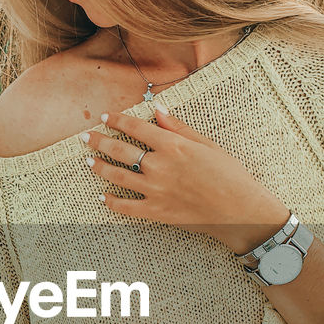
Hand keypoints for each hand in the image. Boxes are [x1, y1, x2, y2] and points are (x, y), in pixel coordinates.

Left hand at [85, 104, 289, 253]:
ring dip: (98, 167)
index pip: (135, 128)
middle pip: (119, 150)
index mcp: (172, 146)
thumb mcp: (207, 145)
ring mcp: (155, 190)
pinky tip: (102, 197)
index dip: (117, 121)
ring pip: (117, 176)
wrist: (239, 210)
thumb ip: (179, 128)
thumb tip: (157, 111)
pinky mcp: (156, 212)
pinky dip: (111, 202)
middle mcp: (159, 166)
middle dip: (99, 141)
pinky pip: (126, 207)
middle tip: (85, 137)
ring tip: (87, 161)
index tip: (105, 117)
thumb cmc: (230, 175)